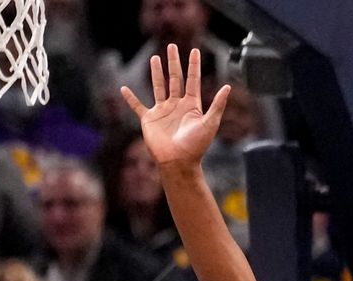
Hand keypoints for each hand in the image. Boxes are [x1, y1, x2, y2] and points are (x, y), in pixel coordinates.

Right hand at [121, 44, 230, 168]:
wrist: (178, 162)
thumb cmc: (196, 146)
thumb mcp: (210, 123)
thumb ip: (217, 105)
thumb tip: (228, 87)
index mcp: (191, 105)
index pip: (193, 80)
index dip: (194, 65)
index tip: (194, 50)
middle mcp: (176, 105)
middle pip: (175, 79)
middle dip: (174, 63)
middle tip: (172, 46)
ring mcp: (162, 111)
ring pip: (158, 87)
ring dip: (156, 73)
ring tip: (155, 58)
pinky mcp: (149, 120)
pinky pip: (137, 106)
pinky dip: (130, 99)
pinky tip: (124, 89)